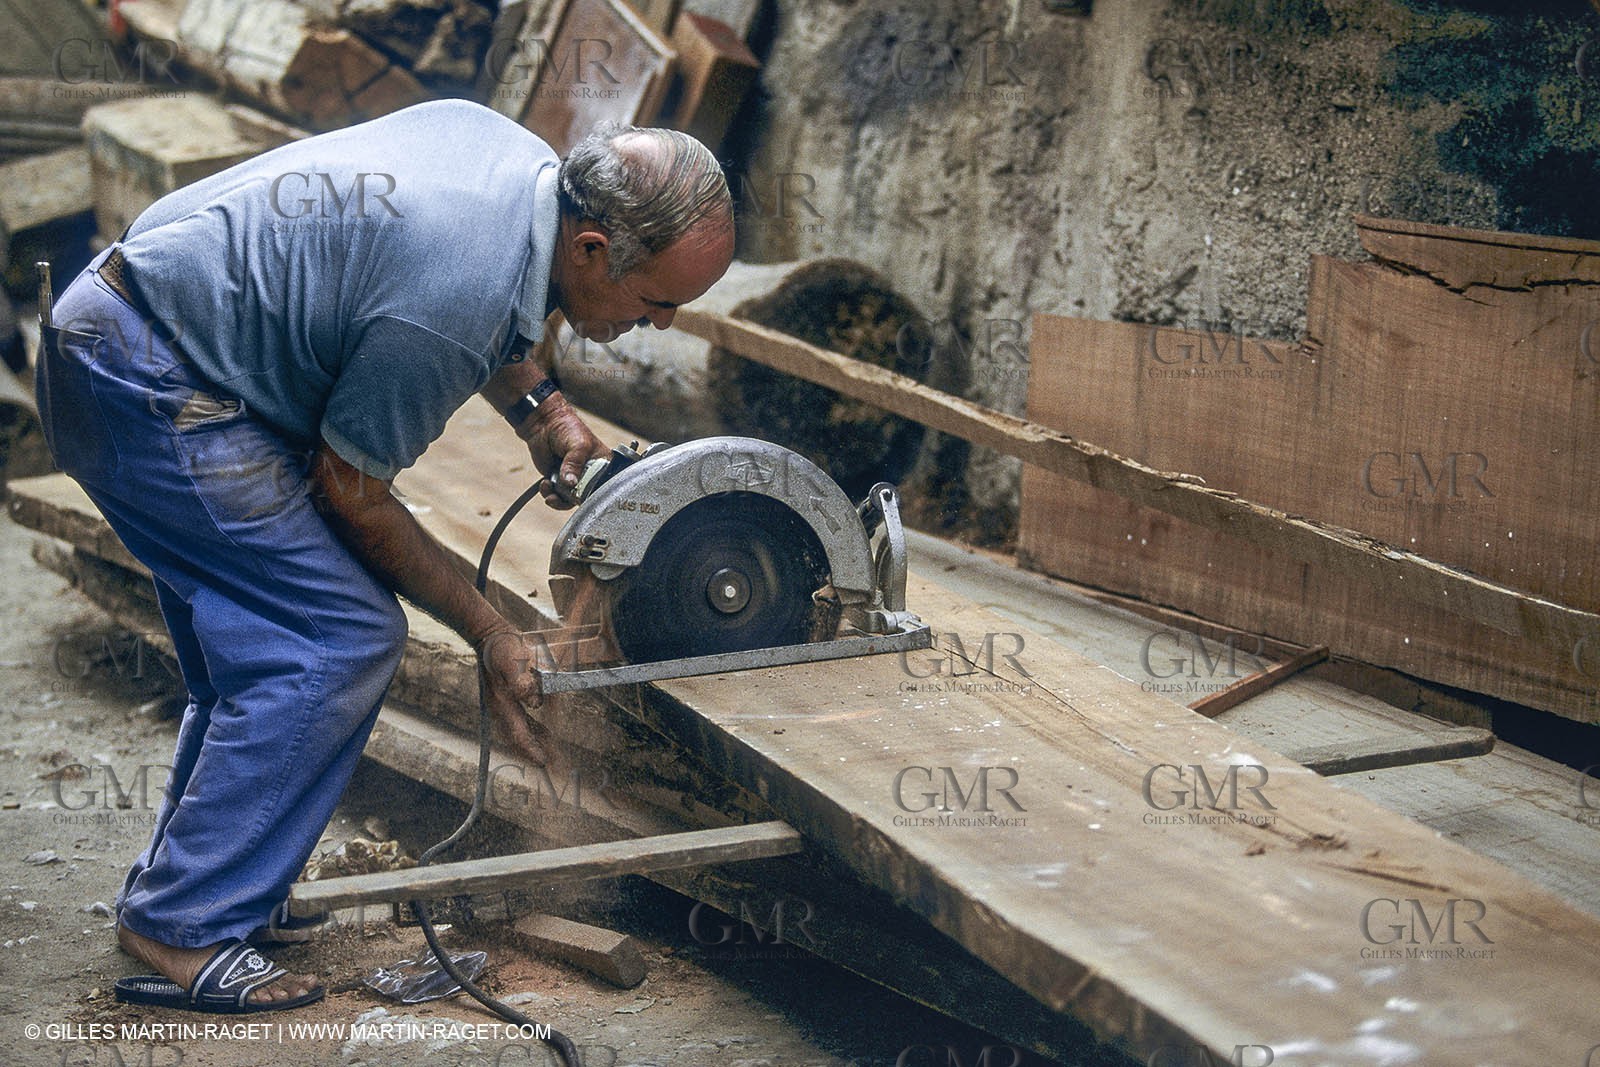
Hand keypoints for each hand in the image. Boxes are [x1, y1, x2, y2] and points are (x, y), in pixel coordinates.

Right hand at [477, 631, 549, 764]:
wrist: (490, 636)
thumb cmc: (503, 647)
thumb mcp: (512, 659)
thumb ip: (522, 680)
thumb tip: (534, 701)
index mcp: (503, 703)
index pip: (517, 733)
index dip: (530, 749)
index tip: (541, 762)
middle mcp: (501, 708)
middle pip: (519, 737)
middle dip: (534, 752)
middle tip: (551, 765)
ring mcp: (502, 705)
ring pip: (520, 731)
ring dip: (535, 742)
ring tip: (550, 753)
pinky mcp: (506, 699)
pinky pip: (521, 721)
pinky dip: (533, 730)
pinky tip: (543, 733)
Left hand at [521, 395, 606, 508]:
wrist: (544, 424)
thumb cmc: (568, 428)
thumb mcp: (578, 445)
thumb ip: (575, 464)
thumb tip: (571, 483)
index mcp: (603, 465)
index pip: (604, 486)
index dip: (594, 494)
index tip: (582, 493)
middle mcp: (590, 474)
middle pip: (586, 496)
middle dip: (573, 497)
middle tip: (565, 490)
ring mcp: (574, 478)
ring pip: (570, 500)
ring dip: (558, 498)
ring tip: (550, 488)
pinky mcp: (559, 480)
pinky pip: (557, 496)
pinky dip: (549, 493)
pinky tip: (545, 483)